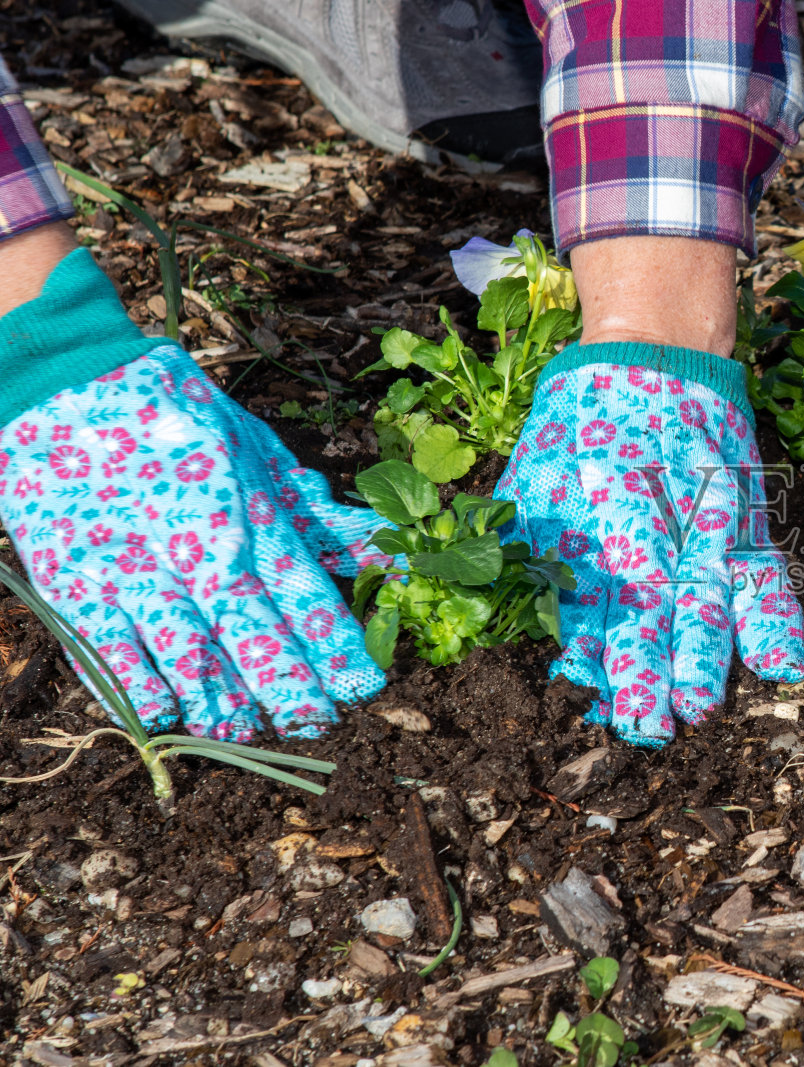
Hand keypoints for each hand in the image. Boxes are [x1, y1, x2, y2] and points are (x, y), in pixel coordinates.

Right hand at [1, 344, 389, 740]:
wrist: (61, 381)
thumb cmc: (172, 416)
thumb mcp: (254, 448)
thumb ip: (313, 510)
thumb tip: (385, 548)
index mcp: (248, 514)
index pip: (303, 593)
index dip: (334, 645)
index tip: (363, 686)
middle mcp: (196, 547)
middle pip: (252, 630)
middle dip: (288, 685)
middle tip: (316, 724)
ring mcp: (134, 568)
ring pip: (185, 651)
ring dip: (217, 700)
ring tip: (244, 733)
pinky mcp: (75, 582)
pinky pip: (110, 650)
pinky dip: (139, 688)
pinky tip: (166, 717)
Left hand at [495, 342, 803, 746]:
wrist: (656, 350)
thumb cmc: (581, 427)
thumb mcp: (533, 474)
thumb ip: (524, 546)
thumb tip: (515, 625)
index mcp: (592, 502)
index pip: (592, 586)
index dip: (593, 645)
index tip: (590, 695)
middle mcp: (652, 509)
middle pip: (654, 596)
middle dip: (651, 665)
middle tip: (649, 726)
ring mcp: (705, 511)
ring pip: (712, 588)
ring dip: (708, 653)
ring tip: (702, 709)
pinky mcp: (745, 512)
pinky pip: (765, 570)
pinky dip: (777, 618)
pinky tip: (783, 666)